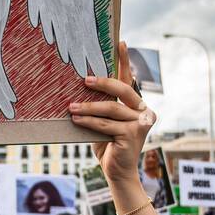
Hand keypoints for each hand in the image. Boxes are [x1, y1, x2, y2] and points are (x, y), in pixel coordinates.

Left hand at [70, 40, 156, 186]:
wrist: (118, 173)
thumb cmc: (108, 146)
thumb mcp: (105, 122)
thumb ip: (103, 106)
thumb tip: (82, 86)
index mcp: (137, 105)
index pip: (129, 80)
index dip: (124, 61)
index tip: (120, 42)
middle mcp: (144, 111)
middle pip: (122, 89)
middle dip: (102, 82)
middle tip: (84, 80)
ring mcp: (141, 123)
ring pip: (111, 108)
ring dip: (88, 107)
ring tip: (71, 106)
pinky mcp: (133, 135)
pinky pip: (105, 124)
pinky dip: (89, 121)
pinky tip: (76, 119)